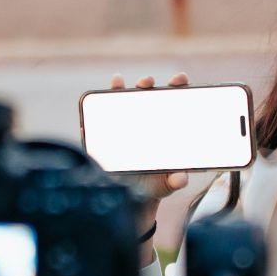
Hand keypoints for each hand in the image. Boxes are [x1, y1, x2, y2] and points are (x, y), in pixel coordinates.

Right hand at [108, 72, 192, 226]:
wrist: (132, 196)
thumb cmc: (155, 184)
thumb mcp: (167, 183)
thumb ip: (176, 180)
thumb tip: (181, 178)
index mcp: (165, 126)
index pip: (172, 101)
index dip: (177, 86)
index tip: (180, 79)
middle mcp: (145, 121)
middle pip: (146, 95)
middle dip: (147, 83)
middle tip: (148, 81)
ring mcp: (125, 125)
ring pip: (122, 101)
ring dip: (120, 89)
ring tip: (118, 82)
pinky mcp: (107, 134)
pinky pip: (100, 118)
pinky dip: (96, 109)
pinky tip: (95, 102)